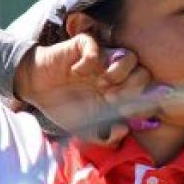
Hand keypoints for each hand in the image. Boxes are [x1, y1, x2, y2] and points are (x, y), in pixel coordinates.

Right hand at [14, 37, 161, 145]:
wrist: (36, 90)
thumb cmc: (64, 108)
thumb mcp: (85, 130)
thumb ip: (106, 136)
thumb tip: (125, 130)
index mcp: (121, 93)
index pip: (147, 94)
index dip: (142, 104)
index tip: (124, 112)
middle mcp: (116, 75)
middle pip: (144, 74)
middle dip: (131, 89)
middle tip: (110, 98)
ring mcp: (102, 60)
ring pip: (129, 56)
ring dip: (118, 73)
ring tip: (99, 84)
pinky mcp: (83, 47)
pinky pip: (97, 46)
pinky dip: (89, 60)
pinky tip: (76, 71)